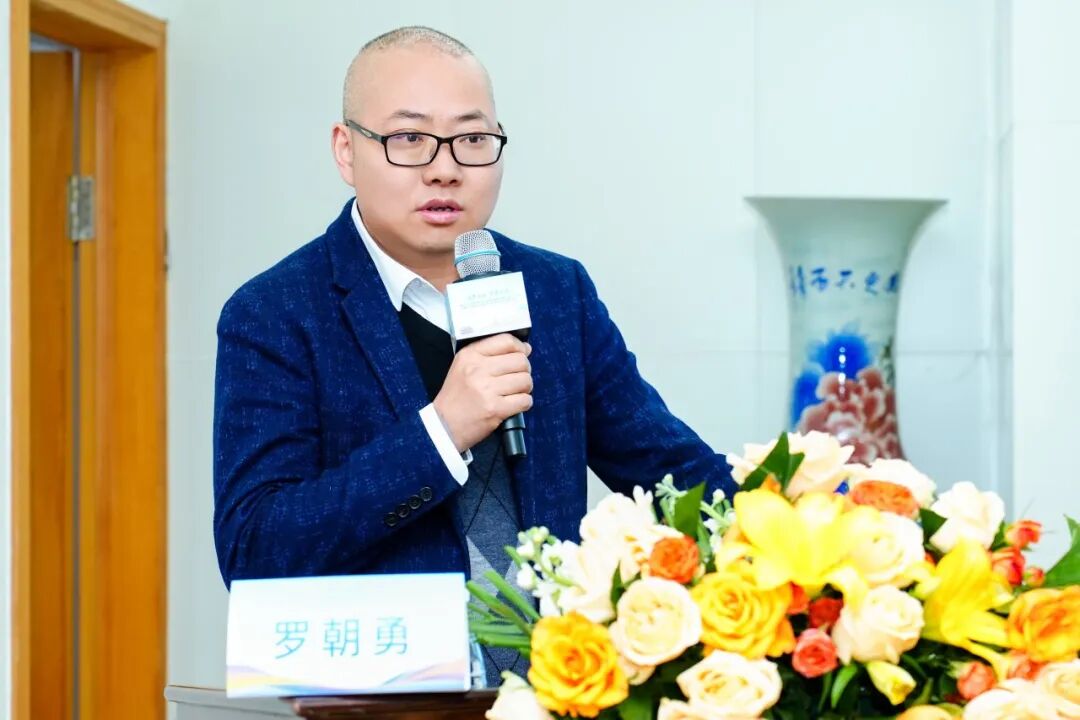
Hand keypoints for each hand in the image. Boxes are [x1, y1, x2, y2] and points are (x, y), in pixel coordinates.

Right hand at [433, 334, 532, 451]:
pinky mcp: (495, 409)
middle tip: (517, 378)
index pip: (506, 341)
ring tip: (514, 392)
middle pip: (520, 361)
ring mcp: (487, 390)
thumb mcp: (463, 365)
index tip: (523, 353)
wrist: (444, 424)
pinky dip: (524, 403)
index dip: (520, 347)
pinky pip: (525, 400)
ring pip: (525, 381)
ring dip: (525, 388)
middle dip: (524, 370)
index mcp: (470, 355)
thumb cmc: (456, 397)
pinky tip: (514, 404)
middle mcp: (478, 370)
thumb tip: (524, 349)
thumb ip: (490, 354)